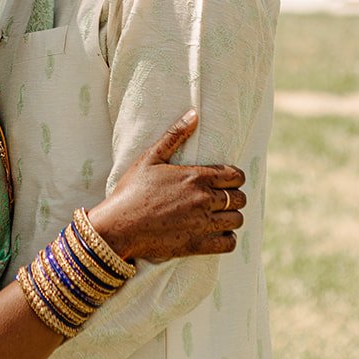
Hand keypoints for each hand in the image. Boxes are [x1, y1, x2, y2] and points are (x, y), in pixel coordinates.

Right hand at [88, 110, 245, 260]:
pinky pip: (228, 244)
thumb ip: (175, 135)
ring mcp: (202, 224)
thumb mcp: (150, 158)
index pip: (236, 176)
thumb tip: (194, 114)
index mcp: (196, 177)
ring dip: (232, 217)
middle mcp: (204, 200)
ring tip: (220, 216)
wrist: (118, 226)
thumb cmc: (131, 190)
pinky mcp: (197, 245)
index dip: (235, 177)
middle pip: (240, 198)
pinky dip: (227, 239)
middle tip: (221, 198)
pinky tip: (217, 234)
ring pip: (237, 220)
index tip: (226, 180)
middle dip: (234, 196)